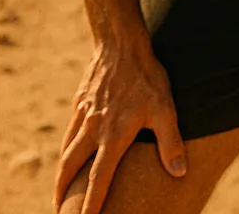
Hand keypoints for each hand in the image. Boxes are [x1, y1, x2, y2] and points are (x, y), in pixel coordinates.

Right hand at [53, 37, 185, 212]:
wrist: (121, 42)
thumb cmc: (147, 76)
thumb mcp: (165, 108)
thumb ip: (170, 141)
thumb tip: (179, 173)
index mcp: (113, 135)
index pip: (98, 180)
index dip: (90, 205)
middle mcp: (93, 129)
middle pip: (70, 169)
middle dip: (63, 193)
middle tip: (58, 211)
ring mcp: (83, 115)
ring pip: (66, 151)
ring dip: (61, 175)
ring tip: (59, 193)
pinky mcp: (80, 102)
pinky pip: (69, 132)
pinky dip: (66, 149)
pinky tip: (69, 154)